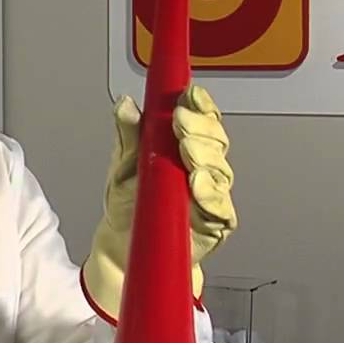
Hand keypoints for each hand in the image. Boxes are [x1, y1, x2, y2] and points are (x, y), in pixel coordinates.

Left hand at [82, 84, 236, 321]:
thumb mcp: (122, 164)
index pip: (202, 118)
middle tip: (180, 121)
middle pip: (215, 140)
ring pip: (220, 170)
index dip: (199, 105)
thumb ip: (128, 135)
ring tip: (186, 150)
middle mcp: (202, 166)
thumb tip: (125, 105)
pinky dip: (210, 194)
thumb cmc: (129, 203)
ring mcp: (211, 194)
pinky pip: (220, 207)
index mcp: (183, 146)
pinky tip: (198, 183)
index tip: (187, 97)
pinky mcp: (214, 223)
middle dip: (200, 127)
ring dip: (205, 157)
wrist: (124, 245)